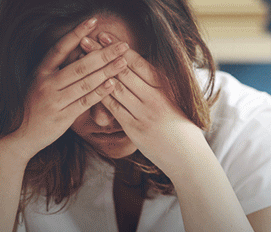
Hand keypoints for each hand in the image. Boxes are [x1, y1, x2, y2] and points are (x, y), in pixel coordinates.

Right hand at [0, 18, 129, 159]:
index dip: (77, 33)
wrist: (18, 136)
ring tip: (123, 62)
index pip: (60, 47)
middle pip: (80, 65)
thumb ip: (58, 70)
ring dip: (107, 71)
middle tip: (123, 45)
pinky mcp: (62, 117)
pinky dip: (100, 92)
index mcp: (40, 71)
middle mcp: (46, 83)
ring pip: (85, 82)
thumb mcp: (40, 84)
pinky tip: (113, 84)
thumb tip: (82, 53)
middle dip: (104, 54)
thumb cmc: (33, 108)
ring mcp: (54, 100)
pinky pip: (84, 102)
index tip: (93, 21)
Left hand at [85, 32, 207, 175]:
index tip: (105, 35)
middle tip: (86, 39)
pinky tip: (88, 86)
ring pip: (117, 88)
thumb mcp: (178, 99)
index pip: (139, 63)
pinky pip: (114, 109)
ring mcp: (144, 113)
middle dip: (102, 54)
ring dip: (97, 71)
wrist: (188, 156)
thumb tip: (144, 67)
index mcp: (167, 87)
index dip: (120, 48)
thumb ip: (161, 84)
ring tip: (83, 59)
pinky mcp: (135, 129)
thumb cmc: (183, 127)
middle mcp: (155, 97)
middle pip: (124, 71)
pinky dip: (101, 95)